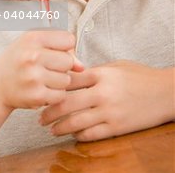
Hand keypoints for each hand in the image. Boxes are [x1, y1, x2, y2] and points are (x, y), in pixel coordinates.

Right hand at [0, 30, 83, 110]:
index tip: (53, 52)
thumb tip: (82, 67)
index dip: (64, 47)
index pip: (68, 39)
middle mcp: (32, 56)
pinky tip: (42, 90)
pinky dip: (55, 95)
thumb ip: (59, 49)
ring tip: (43, 79)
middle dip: (62, 66)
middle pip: (68, 61)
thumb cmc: (18, 61)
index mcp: (32, 38)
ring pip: (66, 80)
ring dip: (59, 82)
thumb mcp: (33, 46)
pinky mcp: (36, 96)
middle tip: (47, 68)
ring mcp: (34, 77)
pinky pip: (61, 95)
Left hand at [39, 60, 174, 140]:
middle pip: (66, 103)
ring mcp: (109, 111)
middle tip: (40, 116)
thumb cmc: (140, 76)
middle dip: (49, 111)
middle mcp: (102, 93)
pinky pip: (91, 134)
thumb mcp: (116, 67)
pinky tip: (72, 134)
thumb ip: (94, 72)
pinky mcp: (117, 127)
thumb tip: (72, 76)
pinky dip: (78, 135)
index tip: (43, 91)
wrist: (164, 92)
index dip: (53, 87)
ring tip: (51, 128)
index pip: (68, 81)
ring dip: (59, 126)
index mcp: (101, 74)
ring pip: (75, 121)